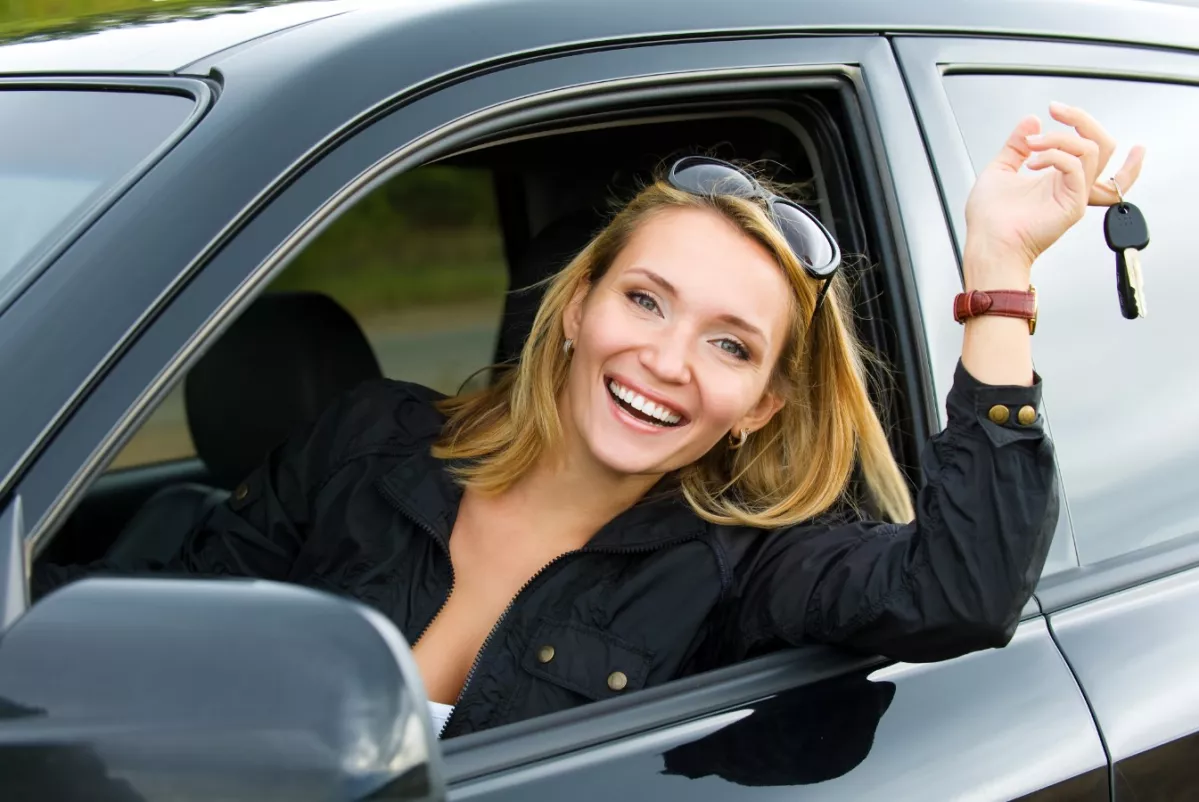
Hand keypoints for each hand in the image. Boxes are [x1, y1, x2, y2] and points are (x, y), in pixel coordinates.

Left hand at [963, 102, 1145, 288]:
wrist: (987, 243)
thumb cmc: (989, 219)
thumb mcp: (1000, 169)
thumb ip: (1017, 145)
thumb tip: (1031, 121)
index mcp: (1057, 178)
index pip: (1092, 147)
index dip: (1082, 123)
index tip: (1056, 109)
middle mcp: (1070, 185)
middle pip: (1103, 144)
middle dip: (1082, 119)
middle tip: (1057, 110)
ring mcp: (1074, 194)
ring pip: (1093, 150)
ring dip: (1059, 137)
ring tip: (1032, 144)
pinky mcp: (1072, 204)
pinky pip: (1076, 167)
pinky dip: (1054, 156)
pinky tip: (1032, 163)